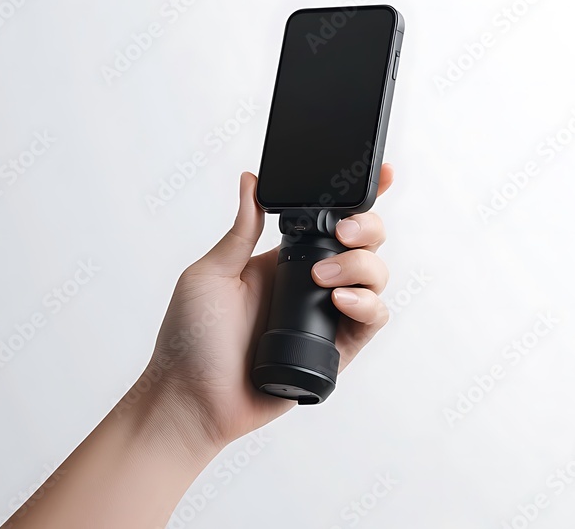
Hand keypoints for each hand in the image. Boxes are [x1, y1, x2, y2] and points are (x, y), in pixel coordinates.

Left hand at [142, 165, 393, 453]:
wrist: (192, 400)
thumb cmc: (189, 341)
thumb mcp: (210, 274)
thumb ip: (241, 230)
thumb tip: (250, 180)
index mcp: (282, 260)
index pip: (329, 222)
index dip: (360, 199)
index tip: (384, 175)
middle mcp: (311, 283)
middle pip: (364, 244)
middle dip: (366, 229)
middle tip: (342, 234)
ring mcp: (327, 315)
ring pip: (375, 277)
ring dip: (361, 267)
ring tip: (325, 280)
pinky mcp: (338, 349)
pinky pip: (372, 319)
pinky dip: (367, 304)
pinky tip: (340, 302)